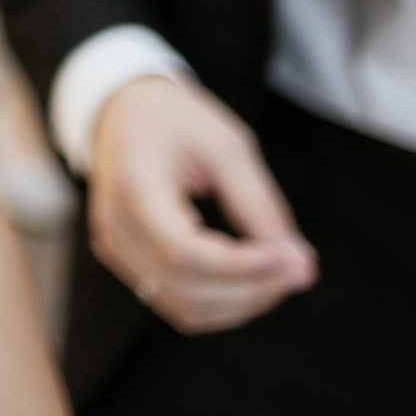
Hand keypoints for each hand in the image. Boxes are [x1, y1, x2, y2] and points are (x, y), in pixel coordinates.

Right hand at [86, 73, 316, 333]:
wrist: (123, 108)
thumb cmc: (174, 118)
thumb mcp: (225, 145)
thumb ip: (259, 205)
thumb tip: (298, 262)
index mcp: (133, 184)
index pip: (181, 250)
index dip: (238, 266)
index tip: (286, 256)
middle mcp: (115, 226)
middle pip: (186, 289)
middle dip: (252, 290)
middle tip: (299, 269)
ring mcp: (115, 248)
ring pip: (184, 307)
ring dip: (242, 303)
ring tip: (281, 275)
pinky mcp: (126, 262)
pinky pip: (177, 301)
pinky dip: (222, 302)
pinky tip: (251, 278)